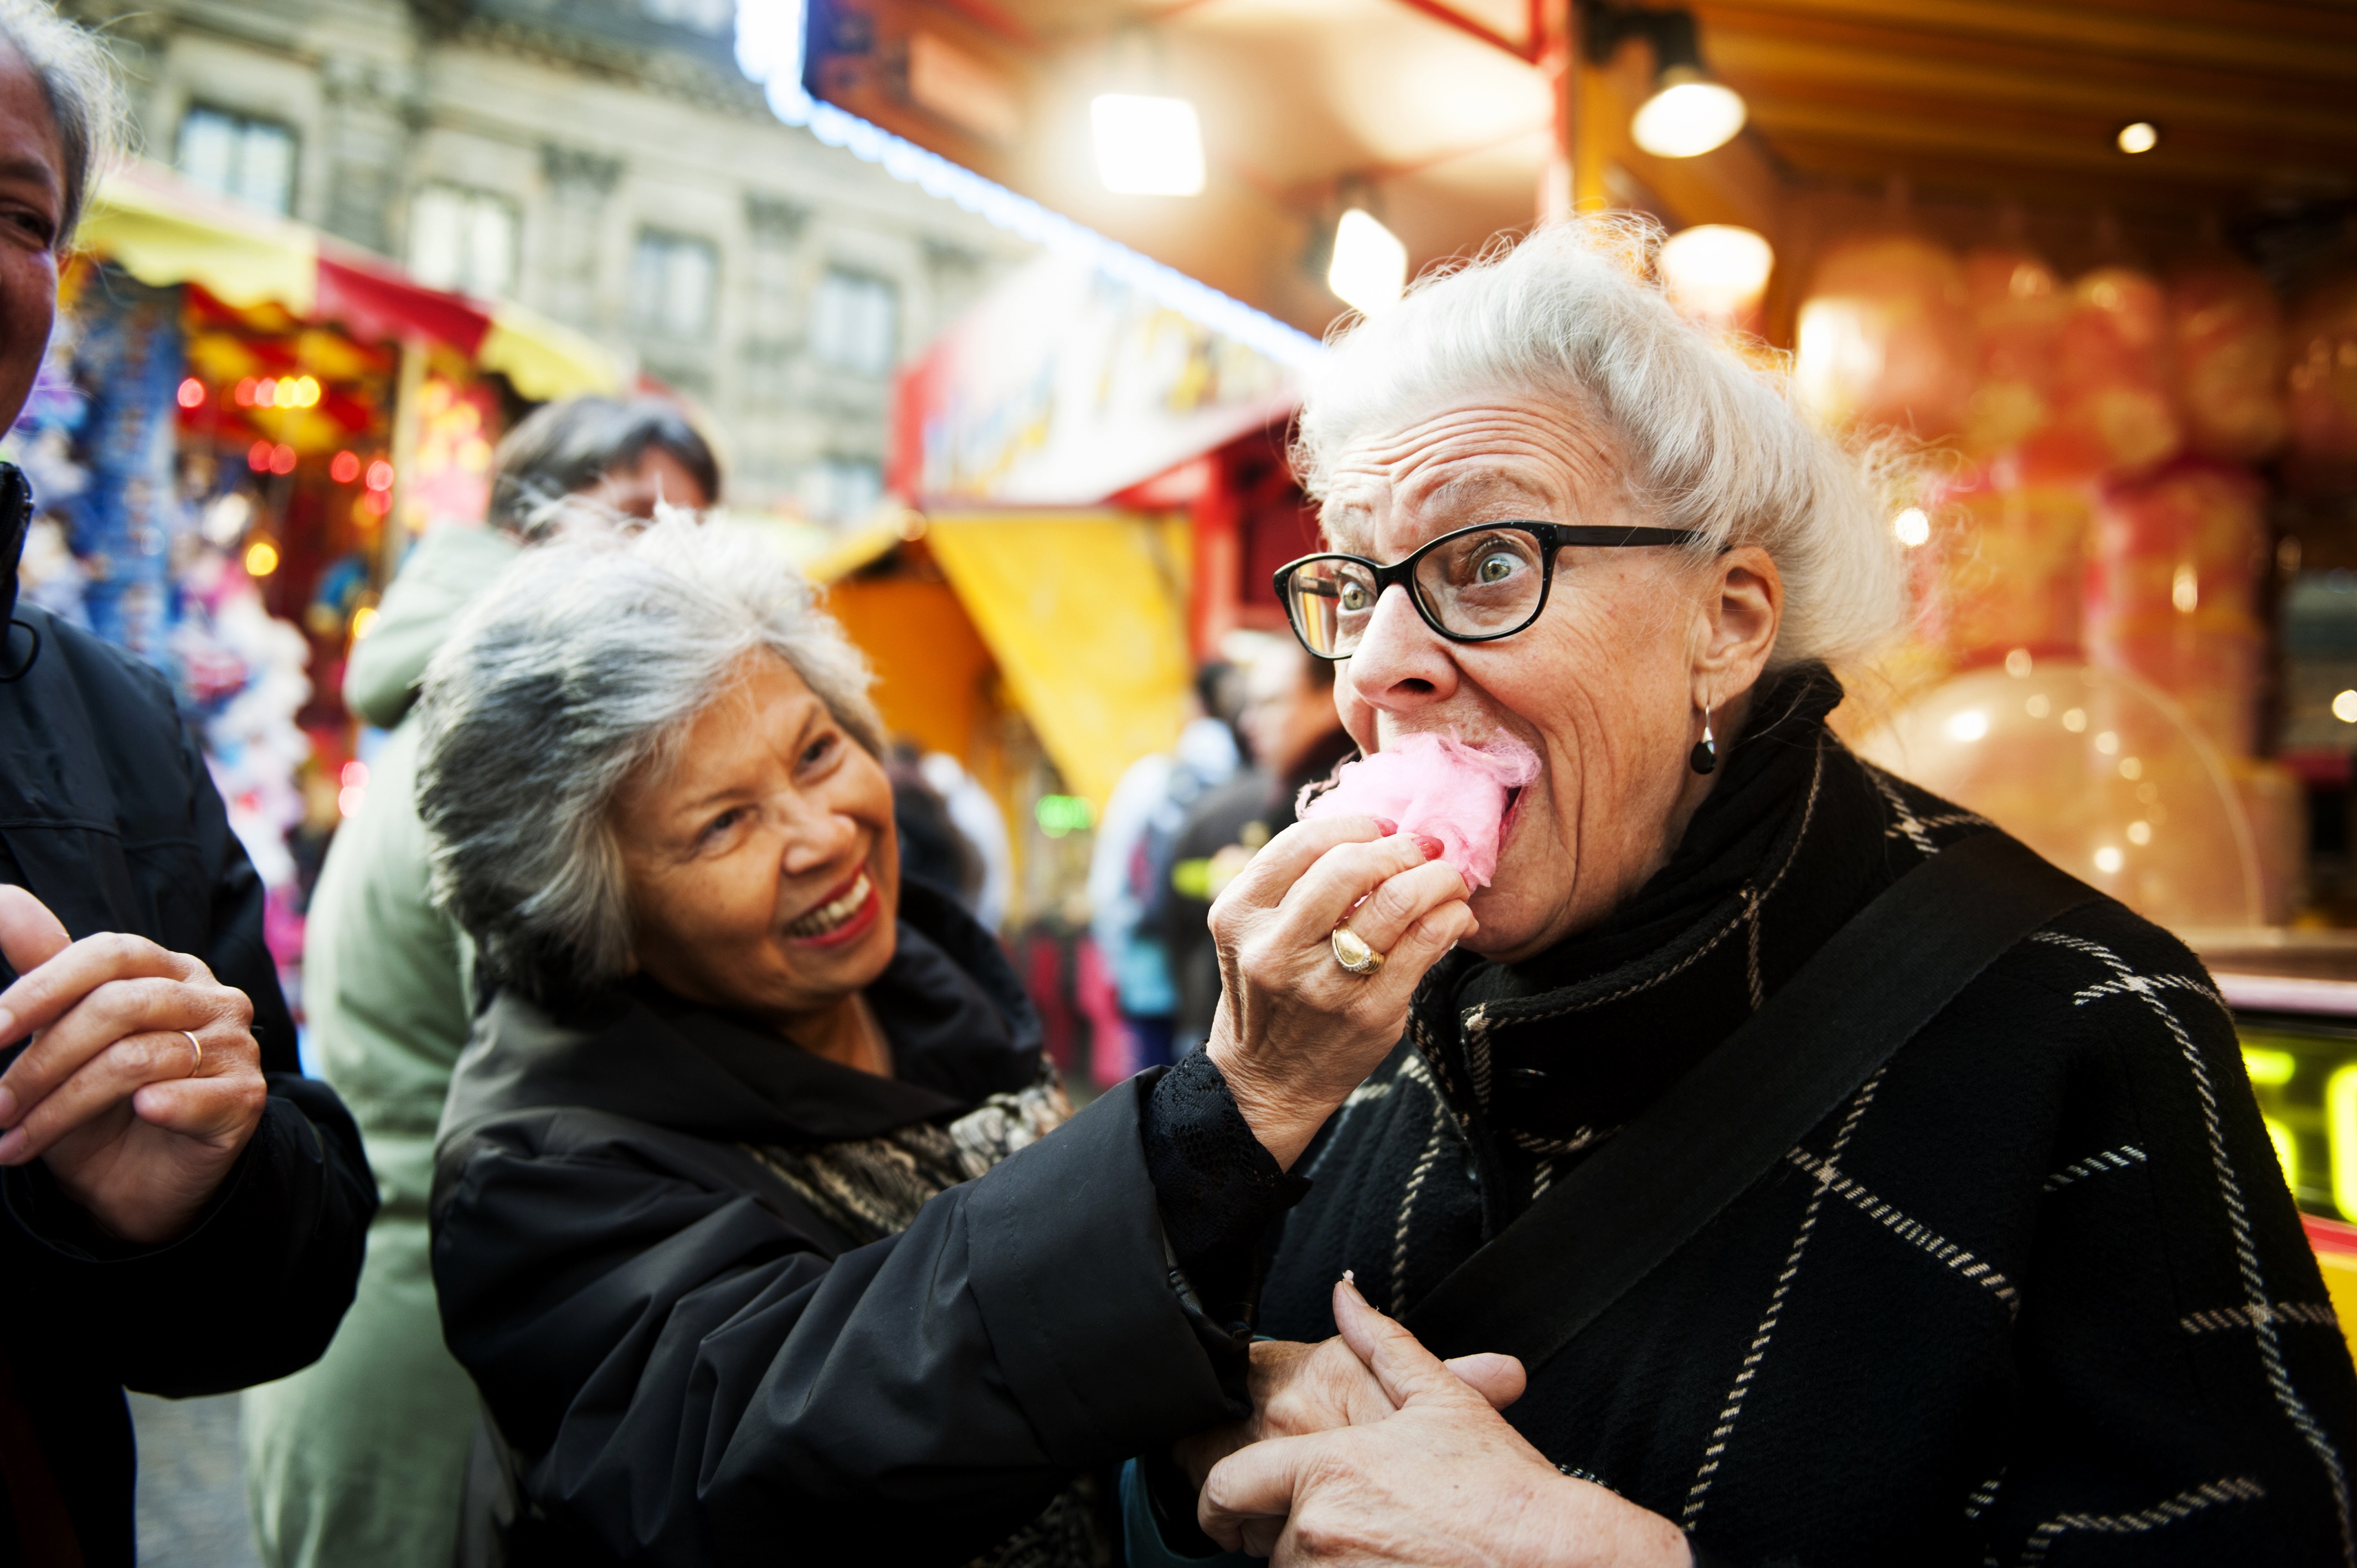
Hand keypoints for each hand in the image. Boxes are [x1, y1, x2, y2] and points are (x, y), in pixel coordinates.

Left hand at [0, 886, 267, 1244]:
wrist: (142, 1188)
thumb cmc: (99, 1108)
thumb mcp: (60, 1040)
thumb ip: (42, 972)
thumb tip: (0, 899)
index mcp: (169, 971)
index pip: (109, 954)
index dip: (44, 987)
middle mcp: (210, 999)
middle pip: (120, 1006)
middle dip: (43, 1061)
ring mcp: (235, 1046)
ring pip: (140, 1057)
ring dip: (64, 1106)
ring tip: (16, 1140)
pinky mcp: (247, 1097)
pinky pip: (195, 1094)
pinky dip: (162, 1106)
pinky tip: (138, 1115)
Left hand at [1200, 1279, 1692, 1567]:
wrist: (1554, 1560)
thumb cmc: (1504, 1489)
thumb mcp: (1442, 1402)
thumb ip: (1382, 1345)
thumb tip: (1347, 1299)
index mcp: (1327, 1466)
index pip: (1227, 1486)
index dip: (1217, 1502)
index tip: (1221, 1514)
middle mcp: (1318, 1530)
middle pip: (1270, 1540)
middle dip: (1300, 1536)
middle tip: (1354, 1529)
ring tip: (1384, 1552)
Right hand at [1206, 815, 1474, 1167]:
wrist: (1266, 1081)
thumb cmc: (1270, 994)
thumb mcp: (1255, 933)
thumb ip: (1296, 885)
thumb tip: (1381, 834)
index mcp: (1240, 915)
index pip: (1302, 843)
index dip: (1355, 824)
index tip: (1383, 828)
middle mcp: (1275, 948)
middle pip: (1351, 866)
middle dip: (1400, 848)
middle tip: (1423, 850)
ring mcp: (1323, 984)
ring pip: (1397, 901)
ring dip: (1437, 878)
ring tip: (1448, 879)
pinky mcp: (1368, 1012)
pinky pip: (1426, 944)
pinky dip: (1451, 917)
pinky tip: (1455, 915)